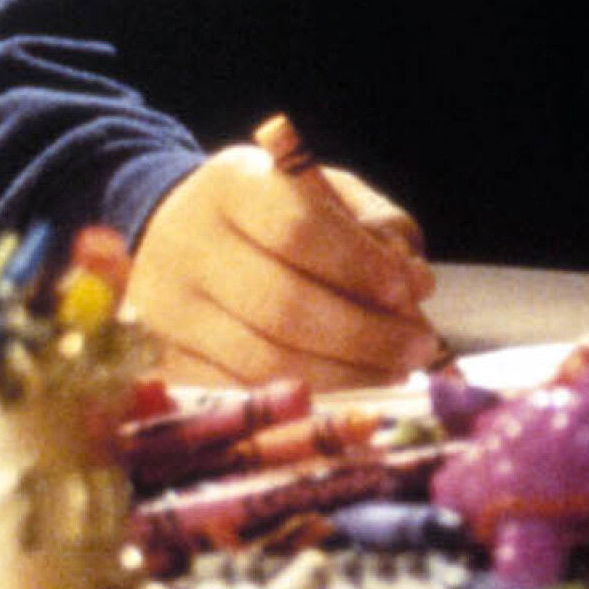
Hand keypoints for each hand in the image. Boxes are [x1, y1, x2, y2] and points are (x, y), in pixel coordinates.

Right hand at [128, 140, 441, 388]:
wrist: (179, 233)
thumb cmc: (276, 211)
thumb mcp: (329, 194)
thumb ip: (379, 228)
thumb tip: (416, 287)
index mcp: (233, 185)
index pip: (297, 228)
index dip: (358, 265)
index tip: (409, 291)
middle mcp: (187, 247)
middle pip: (281, 305)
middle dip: (363, 335)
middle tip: (420, 348)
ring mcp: (168, 311)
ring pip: (262, 361)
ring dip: (344, 376)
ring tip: (396, 374)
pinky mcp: (167, 362)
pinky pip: (241, 395)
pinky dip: (303, 403)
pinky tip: (350, 393)